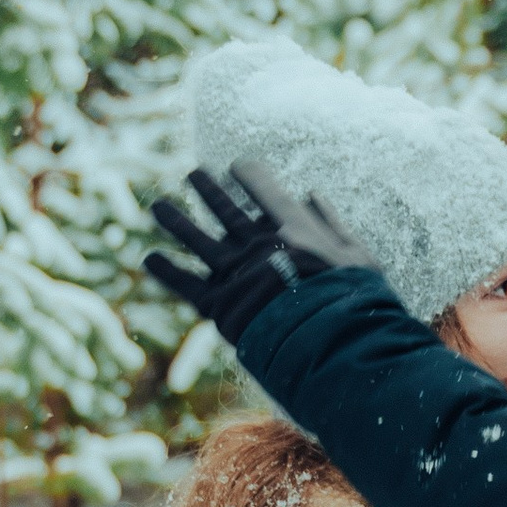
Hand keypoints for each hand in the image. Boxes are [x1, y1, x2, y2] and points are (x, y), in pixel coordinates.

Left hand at [144, 161, 369, 343]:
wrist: (330, 340)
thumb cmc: (353, 299)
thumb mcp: (357, 256)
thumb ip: (333, 223)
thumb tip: (311, 194)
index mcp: (289, 226)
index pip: (261, 187)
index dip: (247, 173)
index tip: (237, 166)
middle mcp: (255, 242)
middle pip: (224, 208)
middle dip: (207, 188)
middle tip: (193, 172)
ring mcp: (234, 271)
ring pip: (196, 238)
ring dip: (176, 221)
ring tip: (157, 206)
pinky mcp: (218, 302)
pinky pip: (184, 282)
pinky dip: (166, 270)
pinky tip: (149, 258)